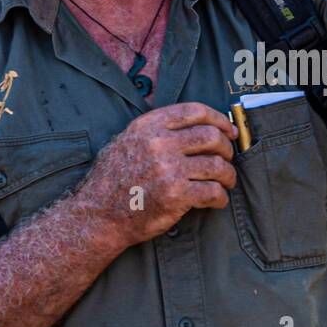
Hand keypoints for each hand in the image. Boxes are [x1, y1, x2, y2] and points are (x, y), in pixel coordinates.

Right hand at [76, 102, 237, 248]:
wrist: (98, 214)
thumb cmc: (113, 179)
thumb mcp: (127, 140)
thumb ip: (156, 129)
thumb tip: (196, 125)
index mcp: (149, 126)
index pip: (195, 111)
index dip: (219, 120)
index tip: (228, 130)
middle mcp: (159, 144)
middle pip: (211, 137)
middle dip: (227, 148)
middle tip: (227, 159)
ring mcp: (168, 170)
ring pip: (217, 165)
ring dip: (228, 175)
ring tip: (226, 182)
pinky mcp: (176, 196)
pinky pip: (213, 192)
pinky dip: (221, 197)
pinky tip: (217, 200)